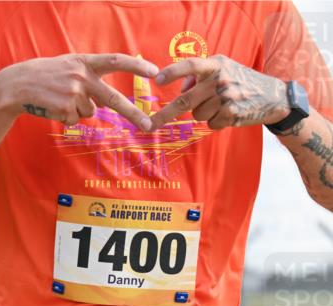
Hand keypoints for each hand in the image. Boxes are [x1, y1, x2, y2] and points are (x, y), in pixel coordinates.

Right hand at [0, 53, 156, 130]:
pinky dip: (65, 117)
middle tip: (147, 125)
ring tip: (58, 100)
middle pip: (113, 98)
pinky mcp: (64, 109)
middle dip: (132, 113)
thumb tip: (102, 104)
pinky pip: (74, 120)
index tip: (155, 72)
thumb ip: (88, 77)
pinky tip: (52, 107)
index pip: (116, 61)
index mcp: (84, 62)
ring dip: (76, 111)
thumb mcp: (67, 67)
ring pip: (88, 112)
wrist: (16, 85)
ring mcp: (74, 94)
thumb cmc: (43, 76)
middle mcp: (82, 77)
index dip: (136, 67)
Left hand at [150, 55, 288, 129]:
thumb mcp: (223, 67)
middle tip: (148, 125)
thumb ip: (199, 75)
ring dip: (202, 113)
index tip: (157, 80)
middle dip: (163, 115)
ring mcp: (226, 98)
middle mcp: (220, 79)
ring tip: (219, 105)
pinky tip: (228, 113)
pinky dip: (215, 121)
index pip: (191, 65)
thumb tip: (180, 89)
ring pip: (196, 114)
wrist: (272, 96)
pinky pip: (209, 123)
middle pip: (184, 101)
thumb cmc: (239, 81)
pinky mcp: (231, 114)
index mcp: (216, 64)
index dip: (173, 72)